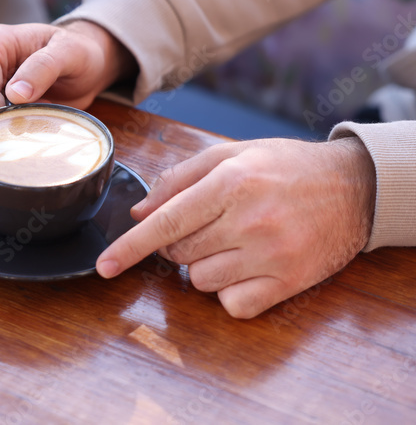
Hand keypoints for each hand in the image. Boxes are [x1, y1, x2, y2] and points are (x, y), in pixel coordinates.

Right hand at [0, 20, 135, 122]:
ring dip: (1, 122)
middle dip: (1, 119)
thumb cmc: (74, 53)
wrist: (75, 63)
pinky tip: (22, 115)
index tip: (29, 118)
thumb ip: (44, 68)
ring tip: (32, 109)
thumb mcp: (70, 53)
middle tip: (35, 112)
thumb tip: (16, 94)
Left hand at [96, 138, 376, 317]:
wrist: (354, 187)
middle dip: (179, 242)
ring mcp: (271, 255)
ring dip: (204, 266)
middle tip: (208, 224)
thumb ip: (179, 178)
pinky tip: (247, 267)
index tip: (105, 266)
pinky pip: (234, 304)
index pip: (166, 222)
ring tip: (232, 241)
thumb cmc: (284, 166)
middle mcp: (250, 220)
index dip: (130, 247)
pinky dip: (230, 292)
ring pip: (202, 281)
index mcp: (230, 182)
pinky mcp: (290, 282)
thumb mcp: (231, 154)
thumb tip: (138, 211)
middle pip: (179, 252)